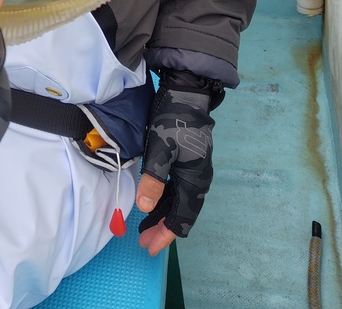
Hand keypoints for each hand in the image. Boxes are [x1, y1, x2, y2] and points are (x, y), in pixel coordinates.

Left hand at [135, 75, 217, 254]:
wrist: (187, 93)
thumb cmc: (173, 120)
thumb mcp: (160, 148)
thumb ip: (154, 178)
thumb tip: (145, 207)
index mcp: (195, 180)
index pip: (181, 217)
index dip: (166, 234)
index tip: (149, 248)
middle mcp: (198, 179)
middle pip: (181, 213)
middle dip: (162, 228)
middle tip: (143, 242)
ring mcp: (194, 170)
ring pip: (178, 201)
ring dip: (162, 215)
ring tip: (144, 227)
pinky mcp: (187, 161)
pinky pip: (176, 189)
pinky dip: (164, 199)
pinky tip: (152, 201)